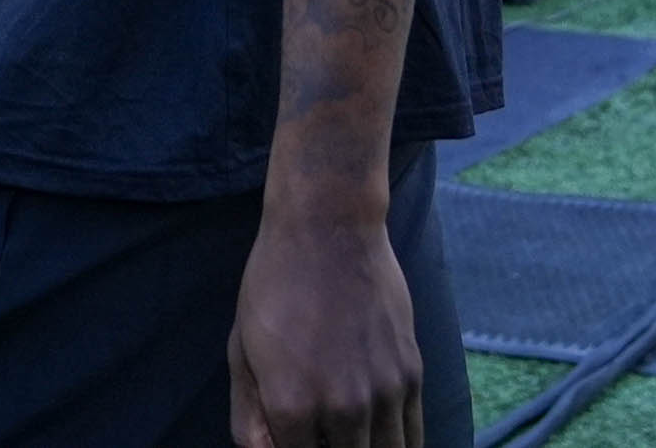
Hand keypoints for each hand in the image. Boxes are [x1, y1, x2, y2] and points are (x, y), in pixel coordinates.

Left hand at [231, 206, 419, 447]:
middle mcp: (343, 408)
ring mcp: (384, 393)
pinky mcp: (412, 375)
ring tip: (349, 435)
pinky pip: (413, 436)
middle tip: (320, 431)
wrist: (329, 228)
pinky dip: (398, 444)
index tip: (292, 436)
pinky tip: (379, 437)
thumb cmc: (274, 285)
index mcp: (292, 406)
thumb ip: (249, 417)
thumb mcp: (241, 351)